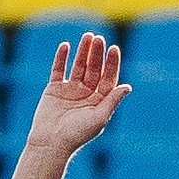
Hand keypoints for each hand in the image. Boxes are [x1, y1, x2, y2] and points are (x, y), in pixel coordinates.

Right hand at [24, 32, 128, 156]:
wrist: (51, 142)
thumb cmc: (77, 134)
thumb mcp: (99, 117)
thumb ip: (112, 101)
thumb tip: (128, 87)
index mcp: (99, 101)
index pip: (108, 78)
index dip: (111, 63)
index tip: (114, 49)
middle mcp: (86, 94)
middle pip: (94, 69)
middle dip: (97, 54)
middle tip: (99, 39)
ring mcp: (70, 90)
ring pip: (78, 66)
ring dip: (83, 52)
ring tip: (87, 36)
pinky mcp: (54, 89)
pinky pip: (59, 69)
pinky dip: (61, 58)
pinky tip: (66, 45)